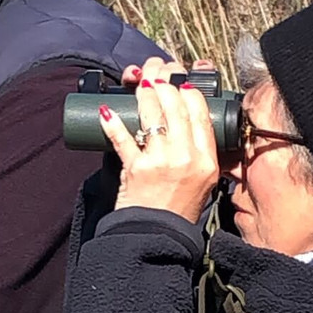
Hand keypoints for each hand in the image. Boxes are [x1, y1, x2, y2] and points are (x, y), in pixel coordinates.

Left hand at [99, 57, 219, 223]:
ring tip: (137, 83)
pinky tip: (106, 111)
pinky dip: (112, 123)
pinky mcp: (135, 169)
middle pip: (174, 105)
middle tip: (154, 74)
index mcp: (206, 159)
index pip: (199, 112)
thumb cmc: (179, 210)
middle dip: (163, 81)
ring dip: (142, 93)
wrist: (158, 238)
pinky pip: (122, 139)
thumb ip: (202, 154)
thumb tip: (193, 123)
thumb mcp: (205, 183)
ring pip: (151, 114)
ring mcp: (160, 162)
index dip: (188, 90)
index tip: (180, 82)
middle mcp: (185, 157)